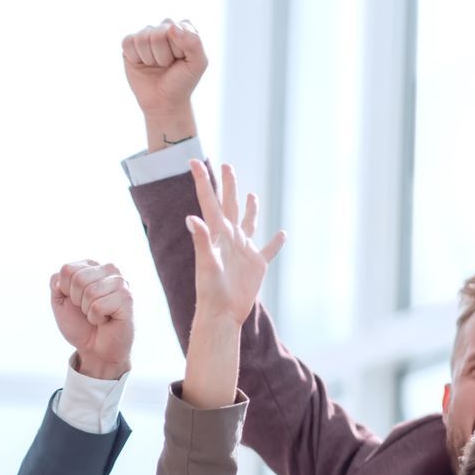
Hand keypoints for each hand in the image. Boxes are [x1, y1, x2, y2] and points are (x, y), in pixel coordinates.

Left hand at [50, 261, 133, 379]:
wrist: (95, 350)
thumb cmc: (80, 325)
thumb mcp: (60, 302)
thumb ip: (56, 283)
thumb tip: (62, 276)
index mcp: (92, 266)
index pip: (67, 269)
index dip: (65, 291)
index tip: (75, 302)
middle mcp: (109, 270)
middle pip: (78, 279)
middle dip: (76, 301)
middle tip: (87, 310)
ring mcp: (120, 283)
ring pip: (90, 292)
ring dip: (88, 311)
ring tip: (97, 316)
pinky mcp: (127, 298)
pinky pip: (98, 306)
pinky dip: (96, 318)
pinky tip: (106, 320)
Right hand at [122, 19, 205, 148]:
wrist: (164, 103)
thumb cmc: (182, 82)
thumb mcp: (198, 63)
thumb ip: (194, 42)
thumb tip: (171, 27)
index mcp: (183, 27)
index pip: (176, 28)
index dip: (178, 49)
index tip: (181, 60)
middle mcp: (164, 28)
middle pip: (157, 33)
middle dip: (163, 55)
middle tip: (167, 65)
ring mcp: (146, 36)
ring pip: (142, 38)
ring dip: (149, 58)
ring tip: (156, 66)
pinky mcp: (130, 45)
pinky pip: (128, 42)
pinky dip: (135, 57)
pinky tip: (142, 64)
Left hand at [188, 161, 283, 327]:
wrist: (222, 314)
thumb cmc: (210, 291)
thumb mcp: (206, 263)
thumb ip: (201, 240)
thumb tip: (191, 218)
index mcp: (217, 234)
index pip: (209, 201)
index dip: (202, 181)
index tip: (192, 161)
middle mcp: (230, 238)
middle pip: (229, 205)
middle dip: (228, 185)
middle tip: (226, 165)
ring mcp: (244, 250)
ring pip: (248, 222)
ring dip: (250, 208)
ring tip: (251, 194)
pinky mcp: (256, 265)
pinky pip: (269, 250)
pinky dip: (276, 242)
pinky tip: (283, 234)